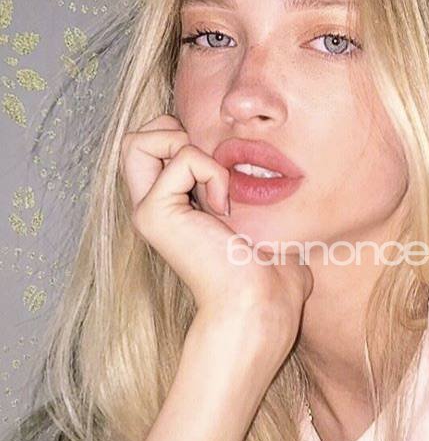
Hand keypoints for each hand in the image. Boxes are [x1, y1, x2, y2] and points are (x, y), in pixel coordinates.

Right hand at [119, 114, 312, 349]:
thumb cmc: (272, 282)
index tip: (224, 178)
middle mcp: (153, 209)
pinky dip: (214, 171)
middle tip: (209, 170)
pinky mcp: (155, 213)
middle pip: (134, 141)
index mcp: (174, 210)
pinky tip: (224, 210)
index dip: (187, 140)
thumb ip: (259, 203)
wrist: (259, 307)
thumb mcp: (267, 229)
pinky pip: (184, 157)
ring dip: (186, 145)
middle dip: (174, 133)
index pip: (156, 148)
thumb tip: (281, 186)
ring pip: (138, 141)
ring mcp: (148, 211)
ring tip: (213, 185)